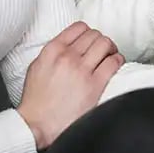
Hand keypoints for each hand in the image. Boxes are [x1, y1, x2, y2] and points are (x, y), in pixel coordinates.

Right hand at [18, 22, 123, 148]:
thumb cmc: (36, 101)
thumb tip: (69, 46)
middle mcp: (67, 56)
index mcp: (52, 50)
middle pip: (95, 35)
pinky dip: (117, 60)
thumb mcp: (37, 67)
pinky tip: (115, 65)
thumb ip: (53, 53)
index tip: (90, 41)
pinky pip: (113, 62)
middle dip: (100, 41)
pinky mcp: (95, 85)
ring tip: (110, 56)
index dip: (88, 33)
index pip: (79, 28)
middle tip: (102, 50)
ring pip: (106, 44)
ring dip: (111, 49)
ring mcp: (82, 70)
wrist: (37, 124)